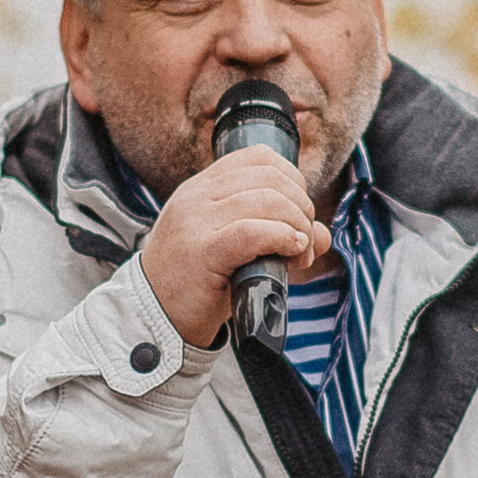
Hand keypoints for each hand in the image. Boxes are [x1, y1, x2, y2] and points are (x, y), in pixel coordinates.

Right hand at [138, 150, 330, 347]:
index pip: (257, 156)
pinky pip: (252, 231)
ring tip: (300, 256)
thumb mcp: (236, 252)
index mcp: (200, 188)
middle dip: (301, 207)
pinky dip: (282, 237)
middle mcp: (196, 197)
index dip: (291, 179)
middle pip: (270, 177)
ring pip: (267, 201)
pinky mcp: (201, 250)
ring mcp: (196, 221)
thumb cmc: (196, 287)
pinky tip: (292, 252)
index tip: (297, 213)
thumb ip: (277, 235)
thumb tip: (324, 234)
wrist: (152, 320)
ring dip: (298, 227)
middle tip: (304, 243)